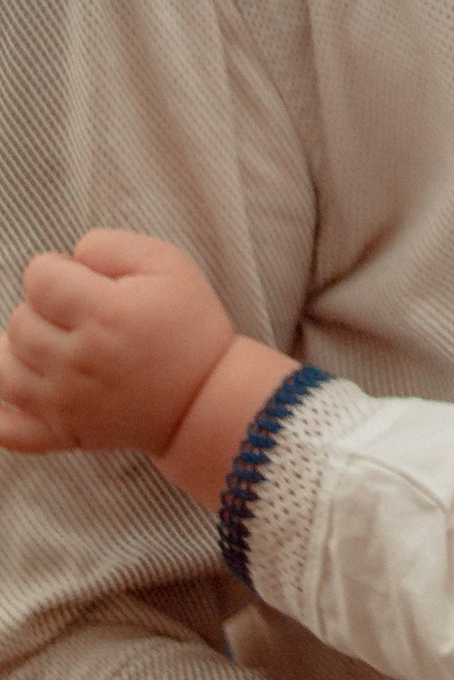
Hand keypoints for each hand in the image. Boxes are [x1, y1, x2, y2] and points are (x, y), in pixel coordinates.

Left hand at [0, 228, 237, 457]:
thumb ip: (110, 245)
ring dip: (18, 351)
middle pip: (18, 321)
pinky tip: (8, 395)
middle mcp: (78, 361)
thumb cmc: (190, 326)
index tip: (83, 279)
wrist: (207, 399)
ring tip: (50, 346)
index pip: (38, 278)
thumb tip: (68, 256)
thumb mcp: (169, 263)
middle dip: (43, 309)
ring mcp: (65, 403)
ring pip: (2, 371)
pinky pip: (7, 433)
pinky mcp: (62, 434)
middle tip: (80, 314)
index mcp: (105, 314)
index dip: (56, 268)